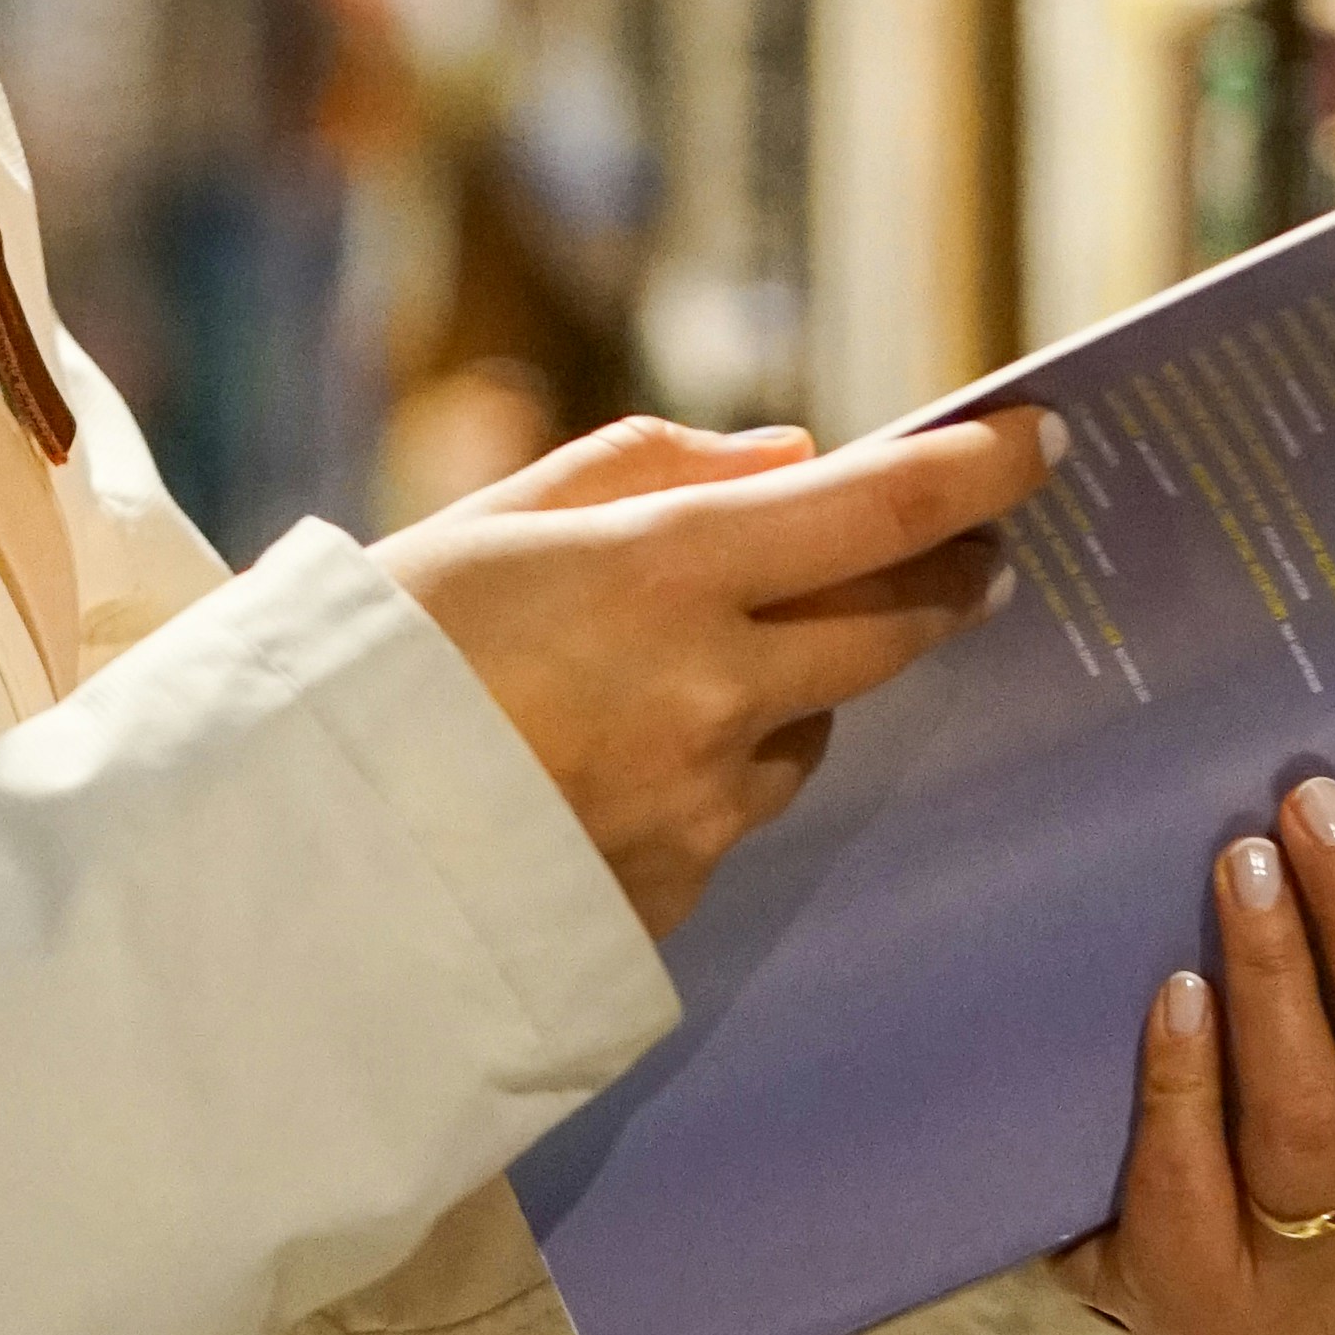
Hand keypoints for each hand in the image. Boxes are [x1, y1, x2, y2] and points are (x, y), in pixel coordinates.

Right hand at [390, 407, 1061, 938]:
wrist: (290, 860)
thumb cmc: (373, 658)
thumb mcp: (494, 520)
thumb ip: (652, 470)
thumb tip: (793, 460)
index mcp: (666, 574)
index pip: (880, 509)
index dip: (980, 472)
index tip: (1043, 441)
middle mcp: (713, 691)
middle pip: (893, 627)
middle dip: (946, 579)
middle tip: (974, 552)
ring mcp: (705, 805)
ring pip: (811, 728)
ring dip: (804, 684)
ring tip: (707, 663)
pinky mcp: (680, 893)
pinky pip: (736, 813)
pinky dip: (716, 772)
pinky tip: (625, 760)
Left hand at [1069, 766, 1334, 1334]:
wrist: (1152, 1255)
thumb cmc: (1310, 1103)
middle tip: (1311, 812)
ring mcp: (1319, 1293)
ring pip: (1311, 1124)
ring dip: (1275, 979)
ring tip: (1241, 871)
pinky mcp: (1209, 1311)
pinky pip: (1198, 1184)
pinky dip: (1185, 1079)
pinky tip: (1172, 994)